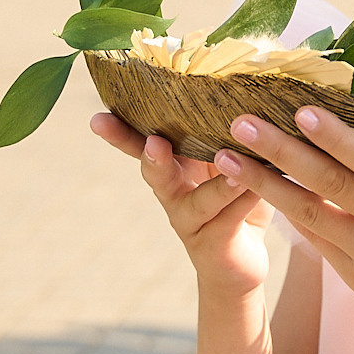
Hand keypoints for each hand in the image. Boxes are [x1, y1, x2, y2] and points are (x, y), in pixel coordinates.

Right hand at [91, 113, 273, 299]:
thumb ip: (222, 136)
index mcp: (173, 168)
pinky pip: (227, 220)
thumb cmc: (233, 201)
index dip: (120, 131)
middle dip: (151, 157)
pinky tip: (255, 187)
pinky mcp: (213, 245)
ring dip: (214, 182)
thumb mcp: (226, 164)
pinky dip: (241, 201)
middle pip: (155, 174)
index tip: (98, 118)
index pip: (141, 143)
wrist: (239, 264)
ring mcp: (189, 223)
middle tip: (154, 143)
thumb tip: (233, 89)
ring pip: (198, 202)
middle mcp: (173, 195)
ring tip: (227, 160)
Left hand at [212, 108, 353, 351]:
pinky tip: (255, 187)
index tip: (300, 111)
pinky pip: (313, 237)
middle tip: (242, 123)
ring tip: (228, 157)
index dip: (337, 138)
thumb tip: (348, 123)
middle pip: (332, 184)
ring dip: (265, 183)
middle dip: (282, 150)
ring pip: (310, 214)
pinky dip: (286, 209)